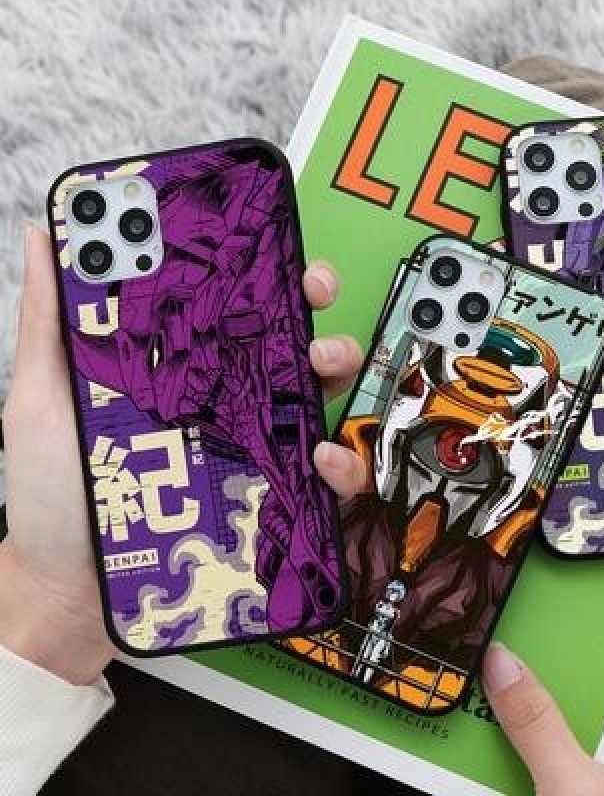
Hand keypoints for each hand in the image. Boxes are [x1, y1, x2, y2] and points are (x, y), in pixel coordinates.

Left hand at [0, 226, 363, 684]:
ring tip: (320, 362)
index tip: (267, 235)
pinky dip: (340, 462)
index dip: (253, 264)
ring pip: (317, 392)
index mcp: (177, 369)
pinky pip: (323, 476)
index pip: (224, 303)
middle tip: (312, 286)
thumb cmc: (52, 495)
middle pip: (283, 335)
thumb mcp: (42, 401)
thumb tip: (45, 239)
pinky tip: (321, 457)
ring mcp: (251, 448)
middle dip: (311, 299)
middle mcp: (223, 401)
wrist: (70, 589)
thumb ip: (51, 324)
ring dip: (336, 364)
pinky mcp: (271, 499)